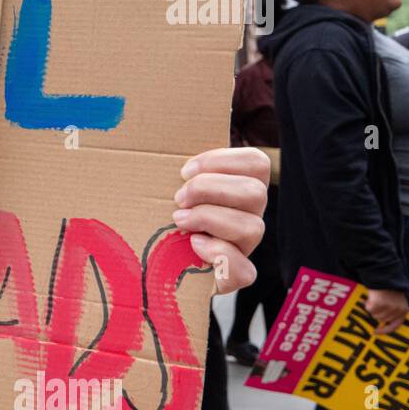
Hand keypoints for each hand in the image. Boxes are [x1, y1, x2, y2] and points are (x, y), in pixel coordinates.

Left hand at [172, 146, 269, 294]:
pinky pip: (244, 269)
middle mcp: (249, 216)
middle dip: (210, 190)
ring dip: (209, 218)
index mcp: (240, 190)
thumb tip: (152, 133)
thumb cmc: (164, 218)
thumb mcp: (170, 190)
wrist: (158, 266)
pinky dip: (218, 255)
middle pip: (255, 192)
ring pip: (252, 227)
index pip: (256, 163)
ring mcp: (245, 247)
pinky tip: (194, 246)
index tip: (184, 171)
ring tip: (179, 221)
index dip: (222, 161)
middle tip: (178, 198)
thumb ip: (176, 171)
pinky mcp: (234, 276)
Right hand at [364, 289, 408, 334]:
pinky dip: (368, 304)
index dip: (385, 330)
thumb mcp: (396, 301)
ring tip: (374, 299)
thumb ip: (393, 312)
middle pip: (382, 319)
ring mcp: (388, 307)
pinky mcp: (379, 304)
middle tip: (376, 304)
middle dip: (377, 313)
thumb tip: (382, 323)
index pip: (395, 325)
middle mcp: (397, 310)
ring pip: (375, 315)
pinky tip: (371, 298)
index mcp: (403, 310)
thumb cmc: (388, 289)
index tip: (375, 332)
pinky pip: (369, 309)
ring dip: (372, 308)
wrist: (383, 277)